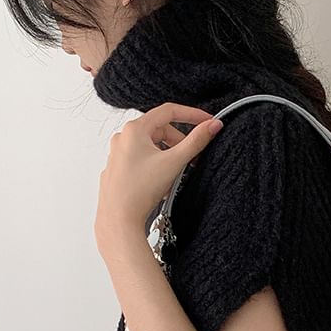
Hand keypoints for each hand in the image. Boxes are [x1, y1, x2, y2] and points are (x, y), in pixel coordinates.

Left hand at [94, 102, 223, 256]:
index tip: (207, 121)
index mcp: (134, 130)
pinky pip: (140, 159)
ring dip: (167, 153)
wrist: (118, 219)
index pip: (168, 111)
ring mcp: (117, 154)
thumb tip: (213, 126)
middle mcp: (122, 138)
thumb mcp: (174, 162)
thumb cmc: (140, 191)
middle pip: (159, 129)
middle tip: (193, 157)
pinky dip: (155, 163)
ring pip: (150, 145)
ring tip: (177, 172)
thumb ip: (196, 142)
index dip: (191, 114)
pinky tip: (161, 180)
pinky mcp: (117, 170)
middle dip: (179, 141)